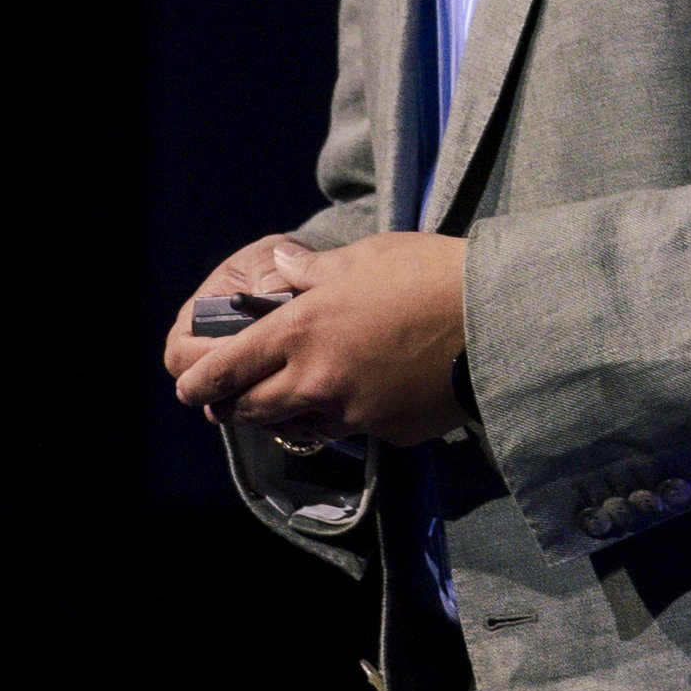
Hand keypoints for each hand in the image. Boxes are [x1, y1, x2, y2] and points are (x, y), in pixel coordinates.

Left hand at [164, 232, 472, 446]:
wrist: (502, 320)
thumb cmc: (434, 275)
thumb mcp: (368, 257)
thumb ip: (315, 271)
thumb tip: (284, 266)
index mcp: (301, 331)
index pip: (225, 369)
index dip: (197, 382)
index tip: (189, 387)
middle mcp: (317, 381)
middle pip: (251, 411)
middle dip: (235, 406)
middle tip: (234, 397)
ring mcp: (353, 413)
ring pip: (300, 426)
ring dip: (290, 413)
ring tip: (301, 392)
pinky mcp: (388, 433)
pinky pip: (354, 429)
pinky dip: (351, 414)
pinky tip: (372, 388)